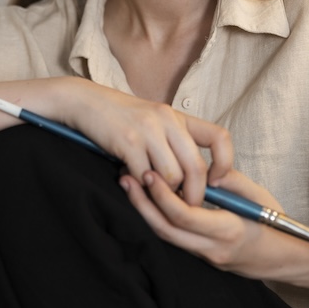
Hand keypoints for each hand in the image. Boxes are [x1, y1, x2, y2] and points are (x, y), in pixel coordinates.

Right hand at [66, 81, 232, 206]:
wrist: (84, 101)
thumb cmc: (118, 117)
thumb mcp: (153, 121)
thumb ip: (172, 142)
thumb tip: (192, 181)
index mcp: (177, 116)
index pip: (219, 138)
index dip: (224, 164)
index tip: (215, 182)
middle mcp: (166, 120)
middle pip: (196, 168)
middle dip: (193, 195)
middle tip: (184, 206)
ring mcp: (147, 130)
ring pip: (172, 177)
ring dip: (164, 192)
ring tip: (152, 191)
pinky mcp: (127, 142)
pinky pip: (145, 177)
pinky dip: (141, 187)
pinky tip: (131, 181)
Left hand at [120, 167, 308, 296]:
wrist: (285, 258)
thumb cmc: (275, 223)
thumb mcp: (255, 195)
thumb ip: (227, 178)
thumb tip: (199, 164)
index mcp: (228, 231)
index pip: (185, 216)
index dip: (163, 195)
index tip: (149, 174)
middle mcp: (213, 248)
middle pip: (166, 230)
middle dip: (142, 204)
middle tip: (126, 178)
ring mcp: (205, 255)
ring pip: (165, 236)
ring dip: (145, 210)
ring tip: (130, 185)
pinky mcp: (200, 254)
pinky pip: (173, 237)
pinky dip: (157, 217)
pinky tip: (147, 198)